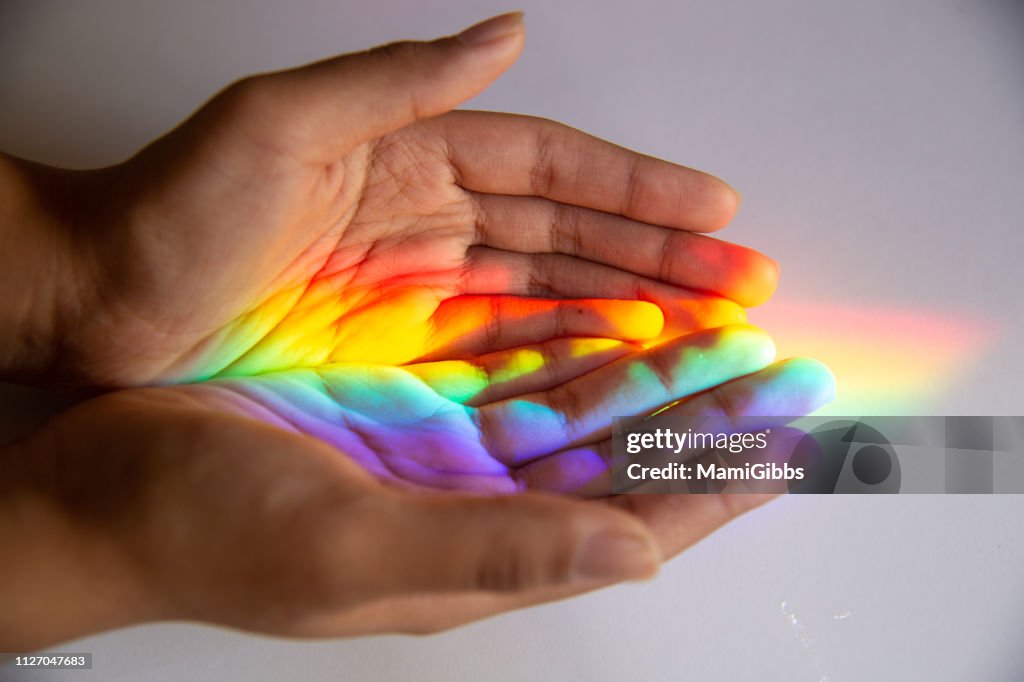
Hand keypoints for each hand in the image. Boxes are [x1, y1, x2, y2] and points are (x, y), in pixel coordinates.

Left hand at [0, 13, 775, 385]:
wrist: (98, 304)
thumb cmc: (169, 210)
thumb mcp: (278, 124)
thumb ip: (398, 81)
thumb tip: (503, 34)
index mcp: (413, 153)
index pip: (550, 167)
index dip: (636, 187)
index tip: (712, 207)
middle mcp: (429, 219)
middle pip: (570, 236)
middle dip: (659, 256)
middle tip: (739, 280)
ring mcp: (420, 289)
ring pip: (549, 295)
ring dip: (627, 309)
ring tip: (703, 329)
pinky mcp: (398, 349)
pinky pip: (500, 351)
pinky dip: (561, 358)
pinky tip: (615, 370)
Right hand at [0, 325, 833, 648]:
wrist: (105, 487)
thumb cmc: (204, 528)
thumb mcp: (354, 549)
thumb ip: (497, 549)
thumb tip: (632, 552)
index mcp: (475, 556)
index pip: (632, 527)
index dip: (715, 487)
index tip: (785, 444)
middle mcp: (472, 507)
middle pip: (621, 467)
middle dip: (704, 422)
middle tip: (776, 377)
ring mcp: (442, 457)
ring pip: (580, 420)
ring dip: (652, 385)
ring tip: (721, 345)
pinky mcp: (410, 415)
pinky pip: (517, 383)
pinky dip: (575, 360)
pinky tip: (615, 334)